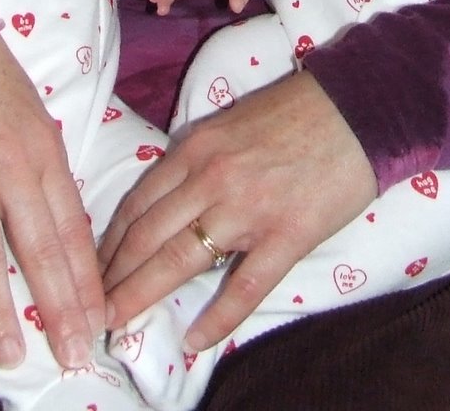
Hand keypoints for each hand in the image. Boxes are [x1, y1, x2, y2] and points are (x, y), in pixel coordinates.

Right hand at [0, 0, 101, 370]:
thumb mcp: (30, 114)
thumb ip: (42, 166)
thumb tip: (59, 219)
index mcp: (43, 151)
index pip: (74, 228)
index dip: (88, 279)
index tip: (102, 322)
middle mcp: (10, 166)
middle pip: (41, 249)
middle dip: (61, 308)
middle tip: (75, 356)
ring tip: (13, 355)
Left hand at [99, 71, 376, 349]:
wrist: (358, 107)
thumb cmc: (296, 111)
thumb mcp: (229, 123)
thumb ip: (196, 158)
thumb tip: (167, 196)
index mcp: (196, 148)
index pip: (136, 204)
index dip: (108, 244)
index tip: (91, 271)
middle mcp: (211, 179)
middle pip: (145, 237)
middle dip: (112, 279)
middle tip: (91, 310)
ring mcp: (247, 210)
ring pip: (178, 261)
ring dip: (141, 297)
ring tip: (117, 325)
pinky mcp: (286, 236)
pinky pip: (243, 287)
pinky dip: (215, 319)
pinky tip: (194, 341)